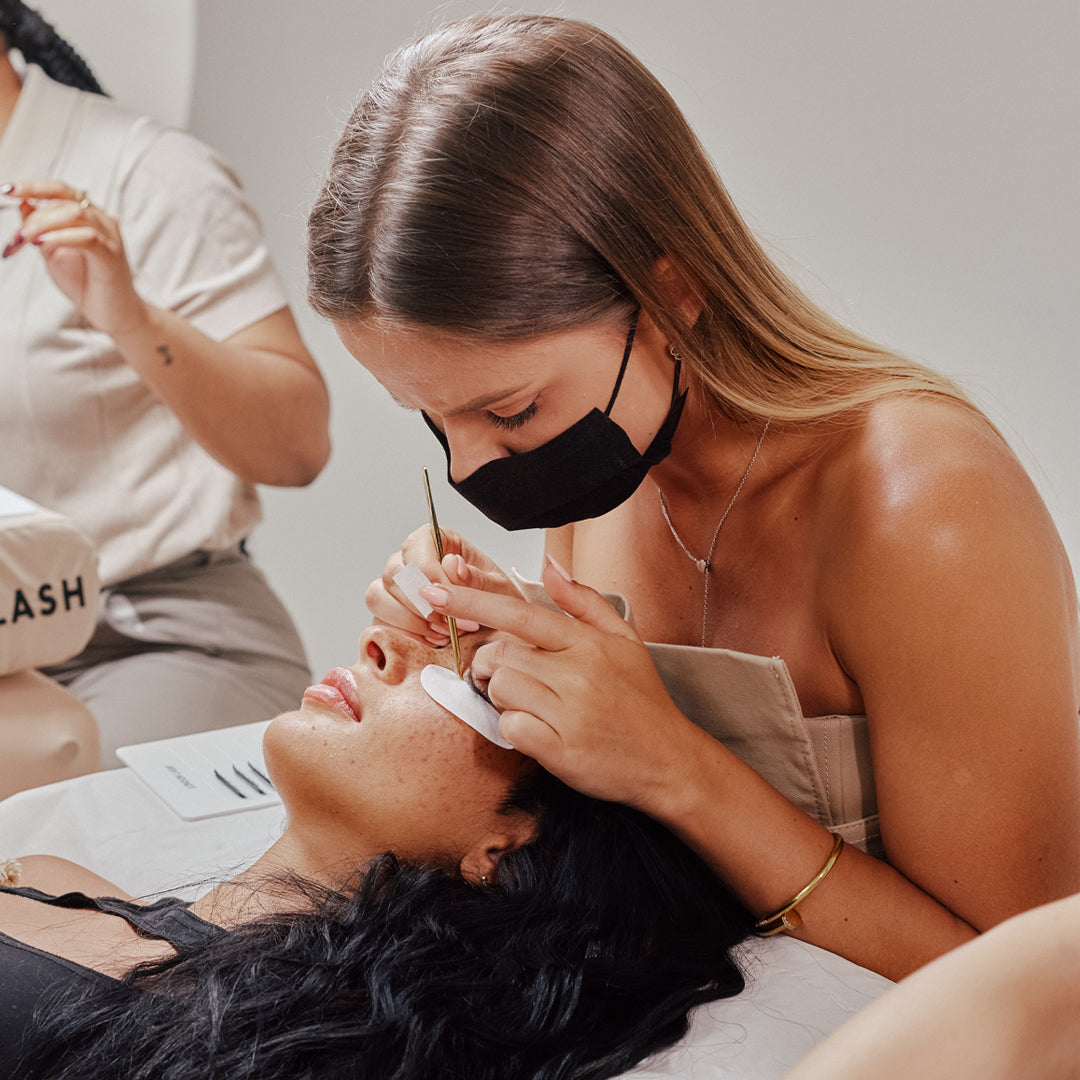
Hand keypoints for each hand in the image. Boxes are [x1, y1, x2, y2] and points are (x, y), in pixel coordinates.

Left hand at [1, 180, 146, 337]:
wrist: (112, 314)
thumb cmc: (86, 284)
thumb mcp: (52, 252)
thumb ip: (40, 229)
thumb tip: (23, 204)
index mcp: (88, 216)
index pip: (59, 191)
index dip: (33, 187)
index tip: (7, 190)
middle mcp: (101, 220)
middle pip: (62, 202)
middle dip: (32, 218)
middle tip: (13, 239)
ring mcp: (109, 237)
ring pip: (74, 214)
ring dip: (42, 225)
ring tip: (23, 241)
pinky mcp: (111, 255)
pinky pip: (86, 237)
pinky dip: (61, 237)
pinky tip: (42, 244)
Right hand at [365, 525, 521, 646]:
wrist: (491, 624)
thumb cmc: (492, 600)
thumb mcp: (497, 588)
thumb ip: (476, 578)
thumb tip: (452, 565)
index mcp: (436, 541)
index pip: (416, 547)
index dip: (429, 574)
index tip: (450, 597)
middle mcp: (409, 560)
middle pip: (393, 574)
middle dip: (422, 605)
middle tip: (452, 622)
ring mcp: (394, 587)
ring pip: (378, 597)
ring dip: (411, 621)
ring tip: (444, 631)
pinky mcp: (388, 613)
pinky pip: (380, 623)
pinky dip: (406, 635)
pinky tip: (433, 638)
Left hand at [419, 556, 697, 811]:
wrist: (669, 760)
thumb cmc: (642, 699)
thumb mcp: (624, 639)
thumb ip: (583, 601)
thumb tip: (550, 566)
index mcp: (587, 642)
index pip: (519, 613)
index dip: (472, 601)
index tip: (437, 592)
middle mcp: (578, 673)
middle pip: (499, 654)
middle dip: (491, 665)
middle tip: (509, 676)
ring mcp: (569, 713)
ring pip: (499, 689)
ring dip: (504, 698)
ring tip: (534, 705)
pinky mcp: (561, 750)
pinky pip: (510, 729)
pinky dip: (515, 730)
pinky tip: (539, 731)